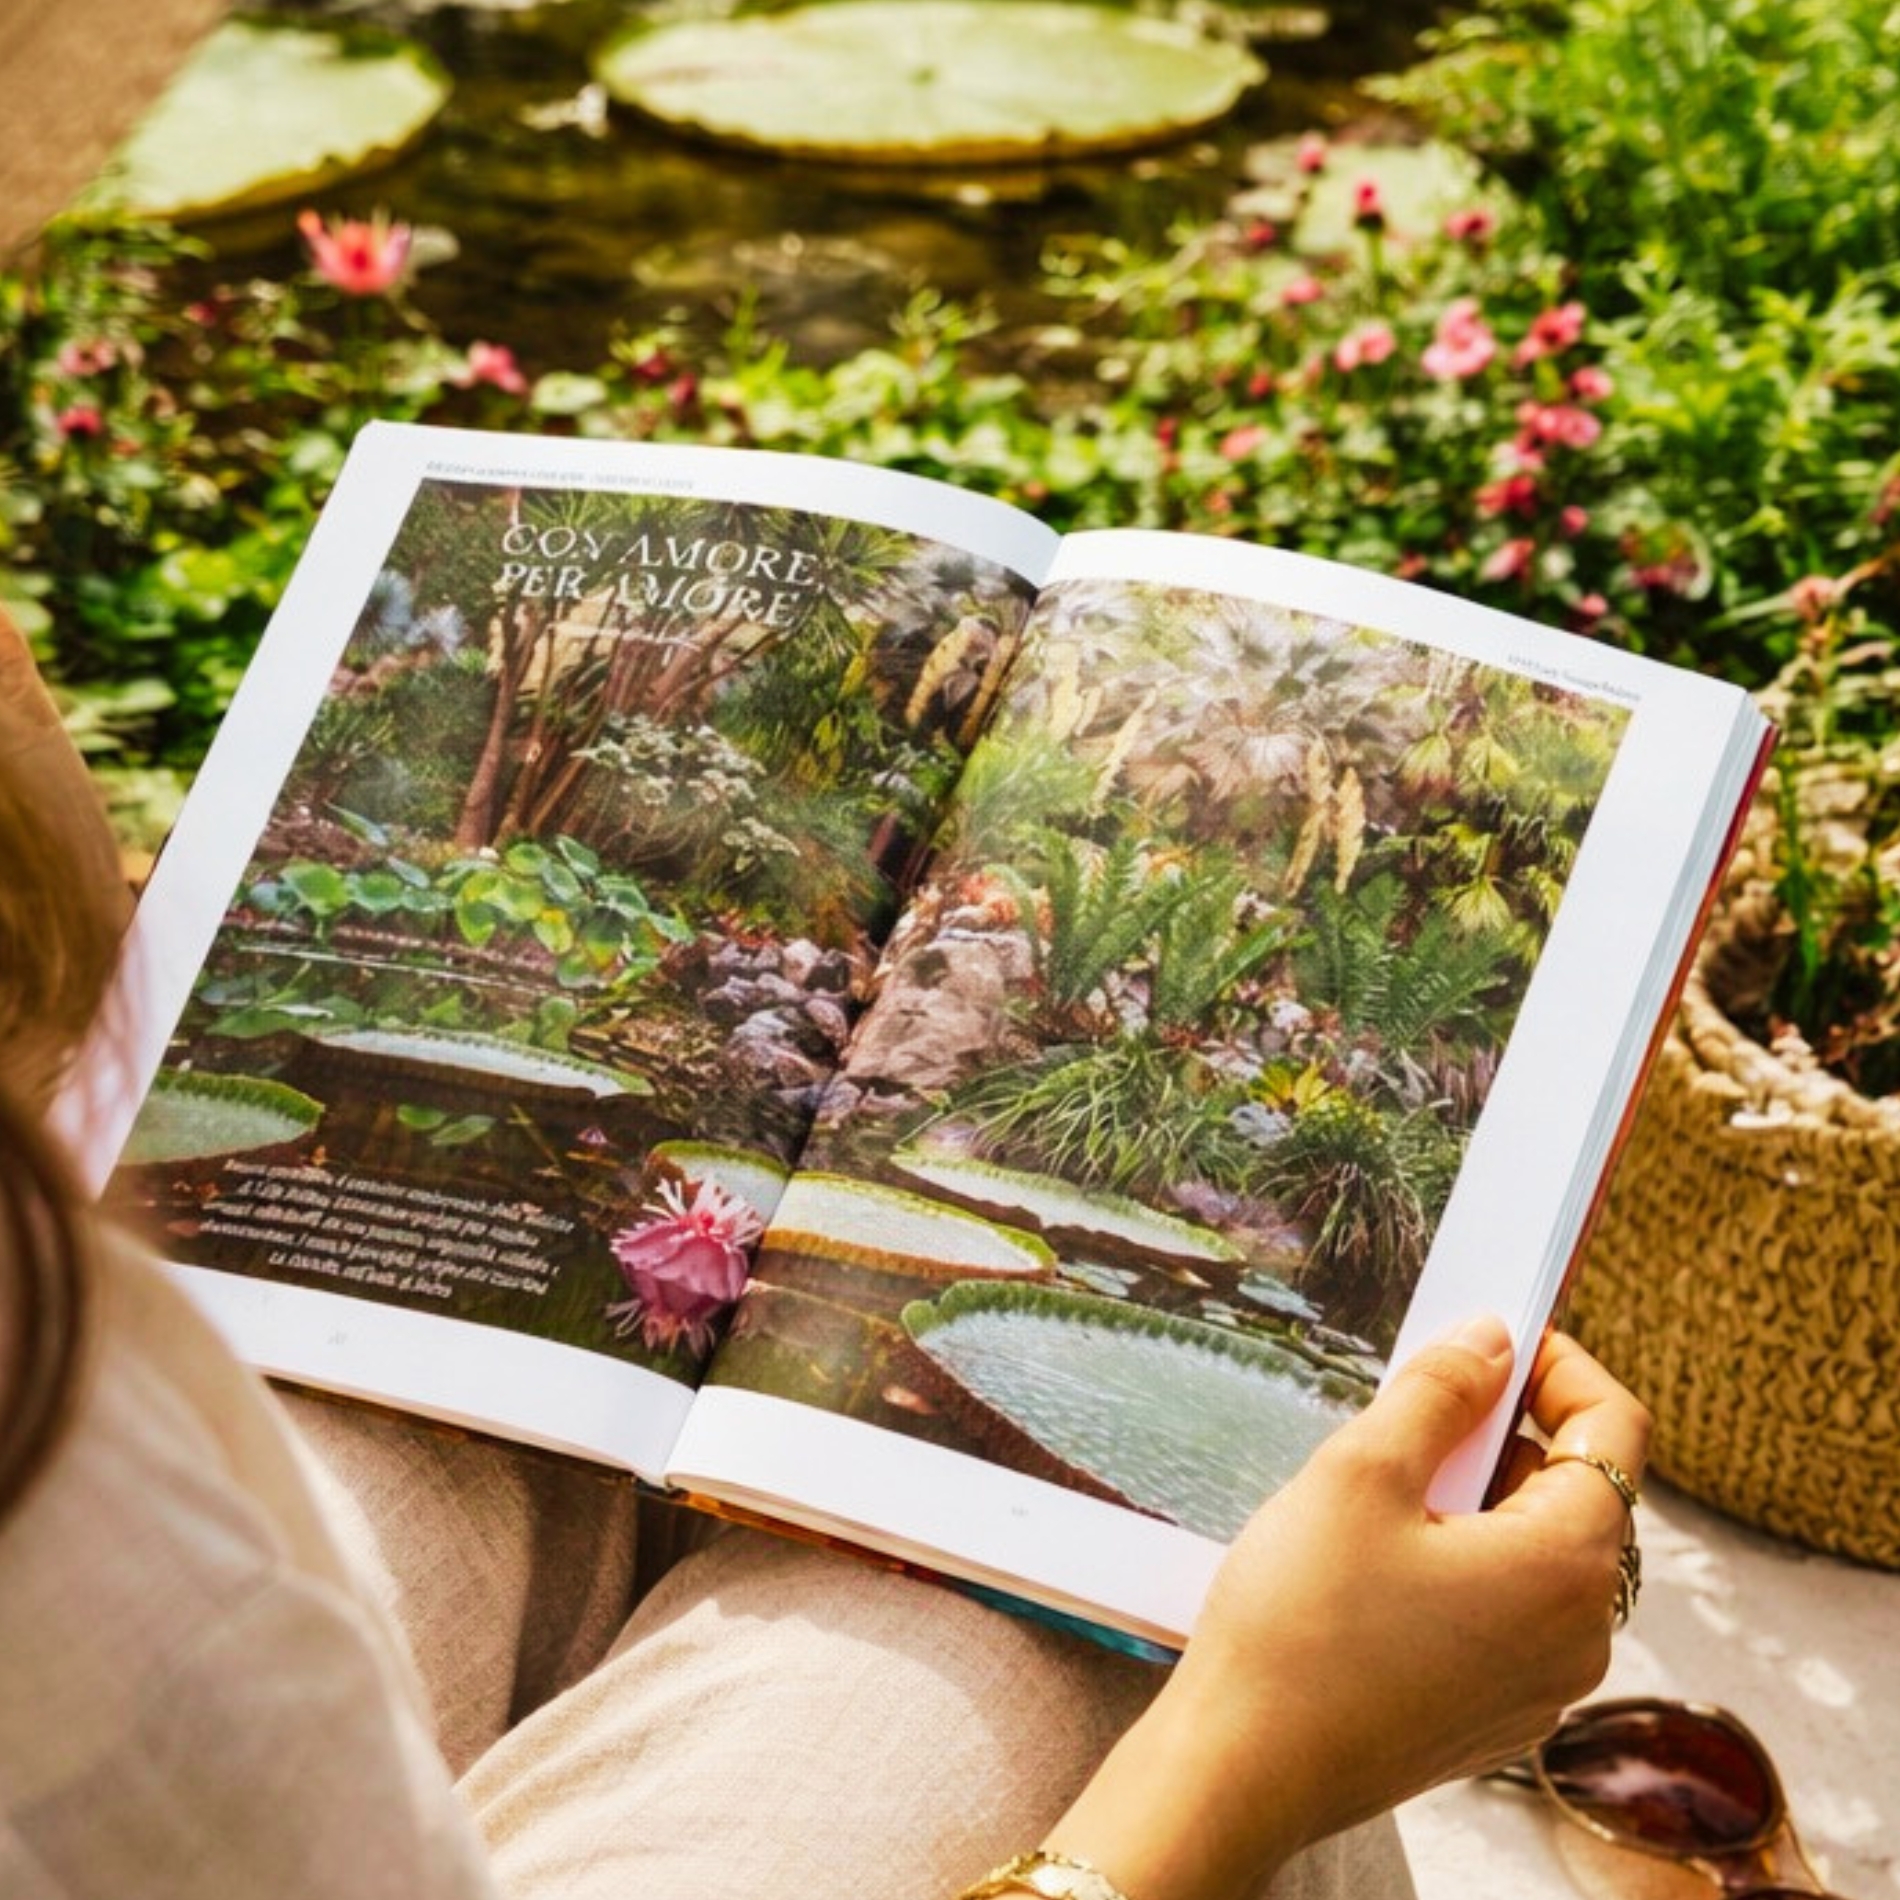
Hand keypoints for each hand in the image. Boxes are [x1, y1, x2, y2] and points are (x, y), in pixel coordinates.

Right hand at [1042, 1318, 1648, 1899]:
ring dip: (1481, 1500)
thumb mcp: (1361, 1472)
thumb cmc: (1299, 1624)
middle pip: (1580, 1491)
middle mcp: (1581, 1635)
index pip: (1616, 1430)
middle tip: (1416, 1411)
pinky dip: (1466, 1563)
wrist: (1245, 1769)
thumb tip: (1491, 1339)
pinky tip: (1379, 1566)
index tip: (1495, 1342)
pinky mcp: (1496, 1716)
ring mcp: (1542, 1685)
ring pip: (1540, 1552)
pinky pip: (1510, 1611)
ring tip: (1383, 1493)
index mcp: (1567, 1567)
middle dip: (1508, 1434)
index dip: (1562, 1367)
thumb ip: (1439, 1391)